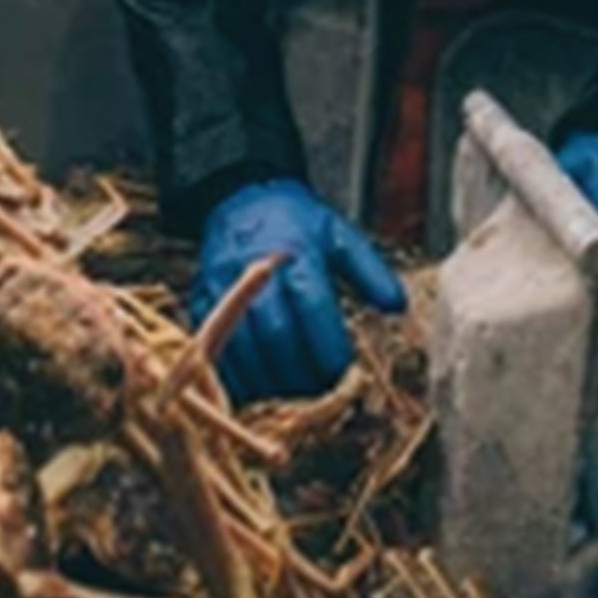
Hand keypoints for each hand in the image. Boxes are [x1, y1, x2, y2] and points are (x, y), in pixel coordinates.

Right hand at [191, 178, 406, 403]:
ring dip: (269, 380)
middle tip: (321, 397)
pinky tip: (256, 390)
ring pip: (242, 345)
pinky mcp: (200, 298)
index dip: (329, 347)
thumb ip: (370, 271)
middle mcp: (253, 268)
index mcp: (294, 251)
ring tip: (293, 399)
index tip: (346, 374)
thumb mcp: (339, 235)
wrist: (241, 199)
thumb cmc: (293, 222)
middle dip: (301, 372)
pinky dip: (234, 375)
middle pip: (276, 333)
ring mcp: (221, 284)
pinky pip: (210, 345)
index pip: (312, 307)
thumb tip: (397, 306)